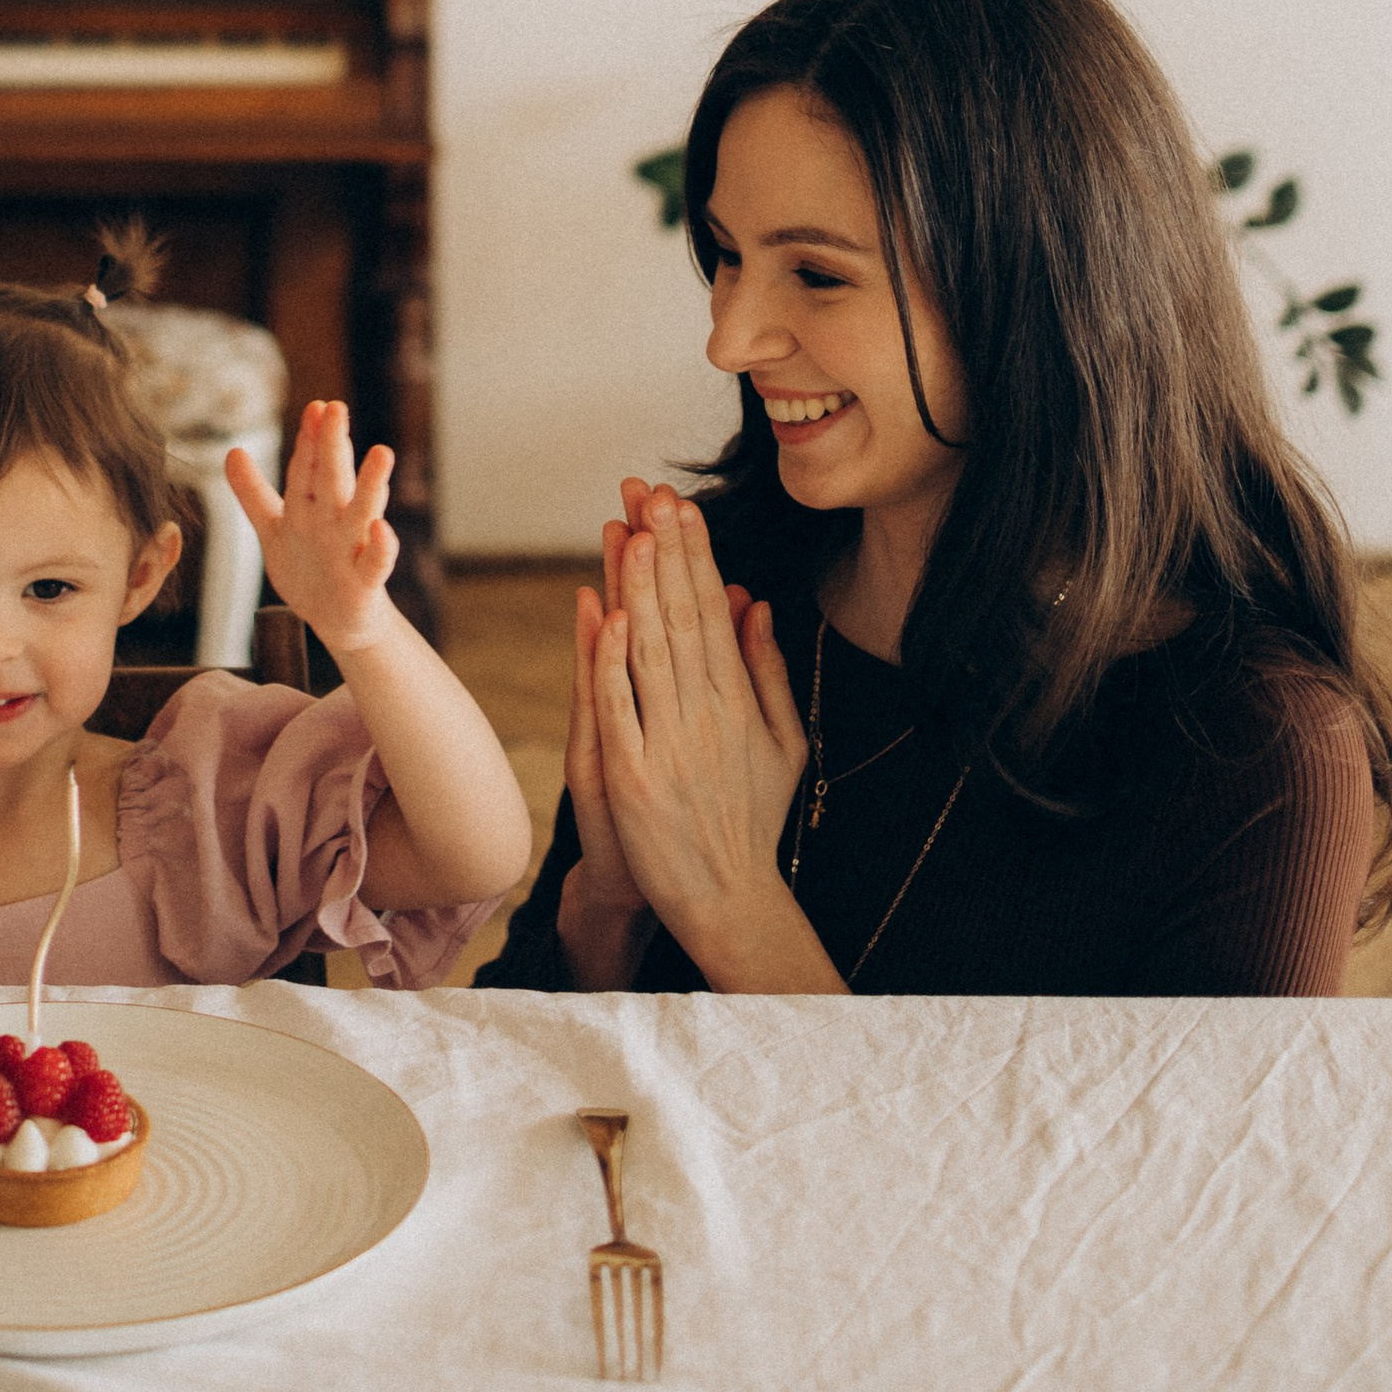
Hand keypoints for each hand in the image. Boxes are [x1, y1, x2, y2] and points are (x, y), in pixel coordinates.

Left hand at [225, 401, 399, 661]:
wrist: (336, 619)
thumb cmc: (308, 566)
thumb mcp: (273, 528)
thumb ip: (253, 492)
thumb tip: (231, 450)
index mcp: (311, 505)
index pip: (308, 465)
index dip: (309, 438)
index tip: (314, 406)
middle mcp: (334, 519)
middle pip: (332, 478)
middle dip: (332, 444)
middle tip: (336, 408)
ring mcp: (352, 548)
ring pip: (362, 511)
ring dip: (371, 484)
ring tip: (381, 453)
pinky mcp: (366, 581)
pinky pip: (375, 562)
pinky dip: (380, 546)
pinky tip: (380, 527)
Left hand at [593, 489, 804, 969]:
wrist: (728, 899)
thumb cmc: (753, 816)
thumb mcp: (784, 743)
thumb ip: (769, 671)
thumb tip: (757, 600)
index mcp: (740, 704)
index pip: (714, 613)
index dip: (696, 556)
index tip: (682, 505)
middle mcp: (706, 716)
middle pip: (680, 619)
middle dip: (665, 552)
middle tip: (650, 492)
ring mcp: (666, 744)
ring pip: (649, 650)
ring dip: (637, 588)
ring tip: (627, 531)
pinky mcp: (630, 776)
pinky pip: (618, 707)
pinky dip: (611, 660)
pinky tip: (606, 614)